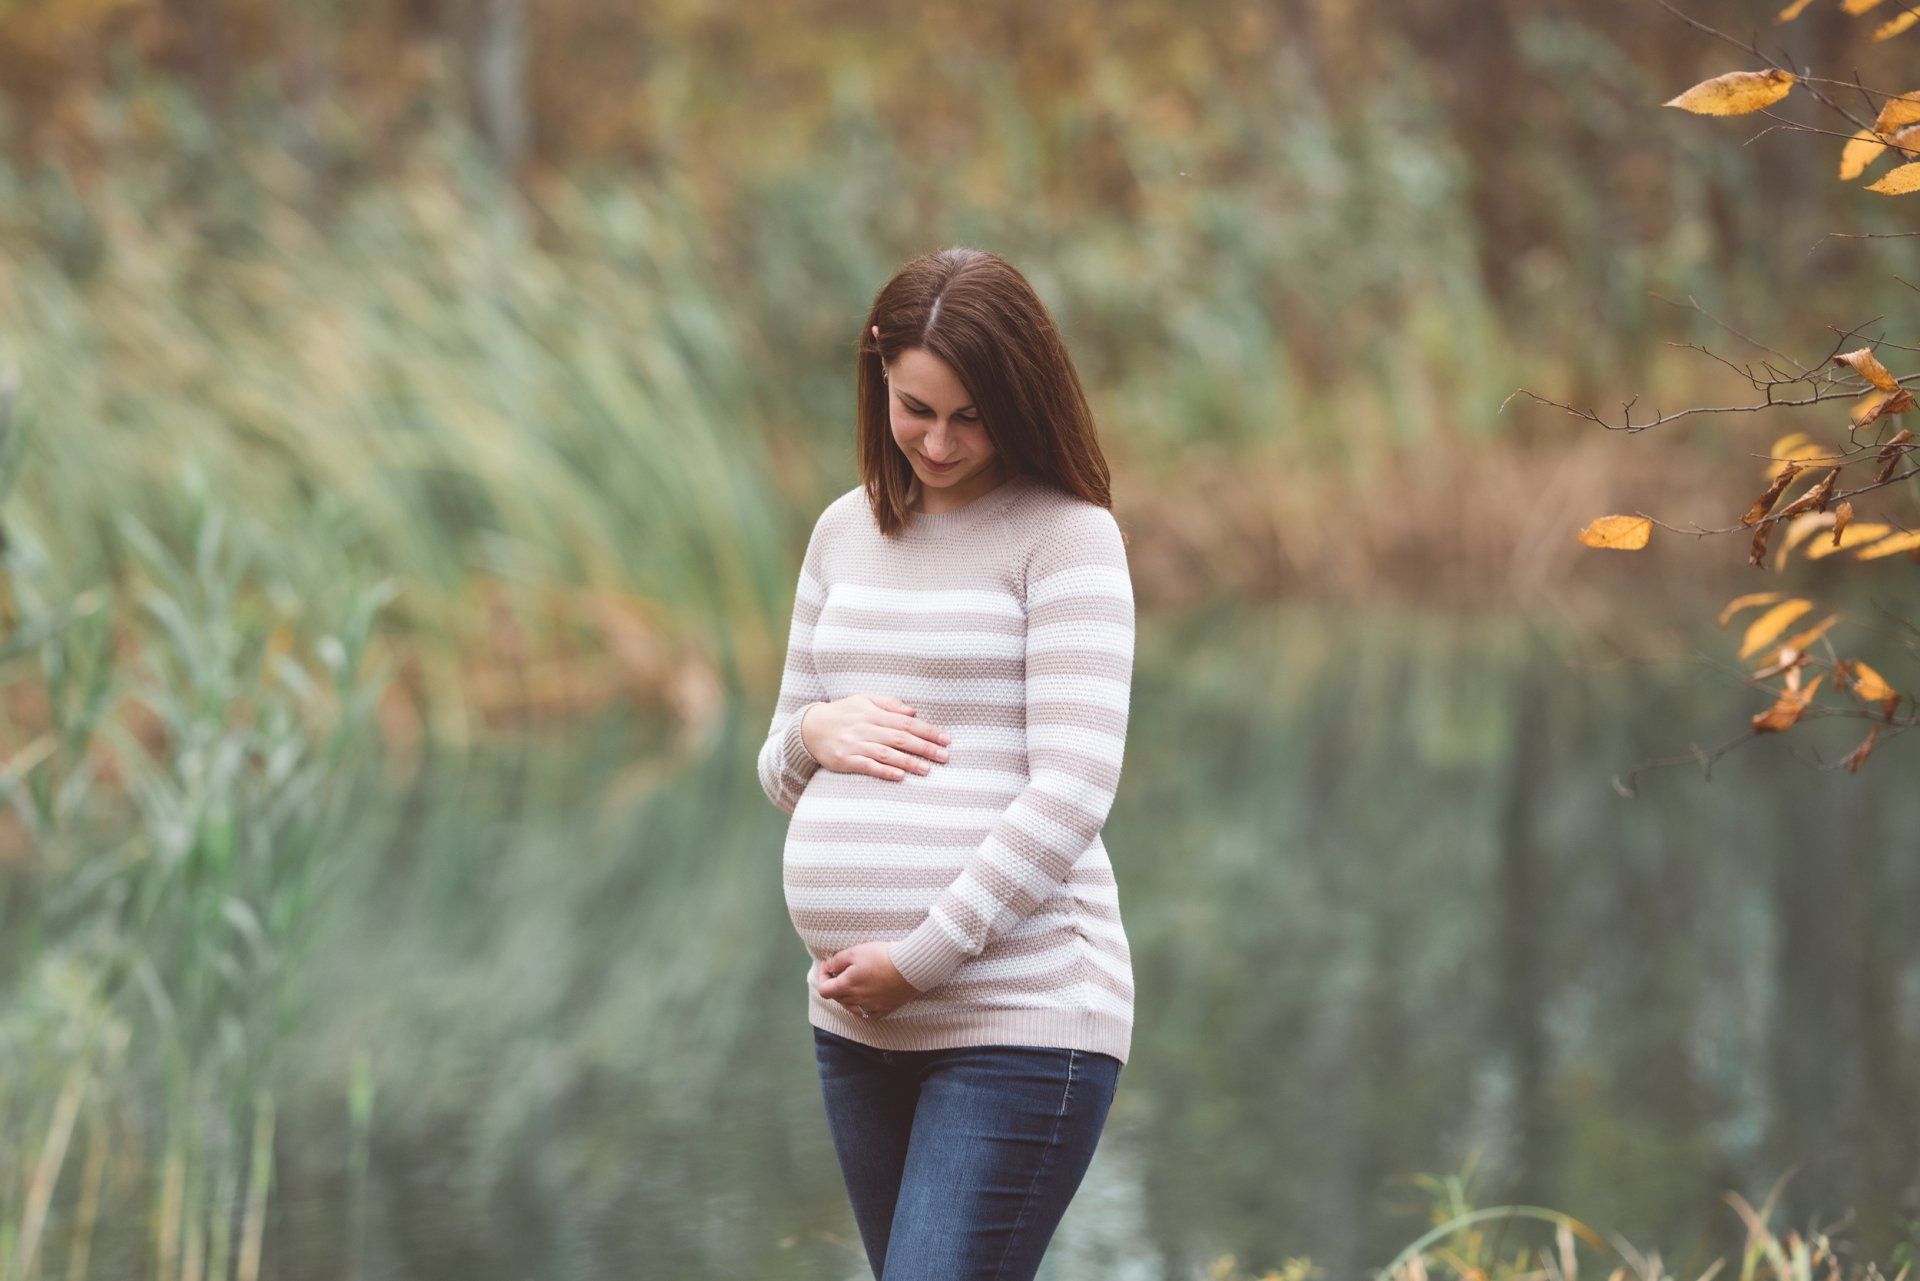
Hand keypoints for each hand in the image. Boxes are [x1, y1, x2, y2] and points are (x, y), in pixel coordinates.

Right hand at [800, 694, 950, 781]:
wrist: (809, 729)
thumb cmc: (842, 713)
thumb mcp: (863, 700)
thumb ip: (889, 703)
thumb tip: (914, 711)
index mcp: (872, 712)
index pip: (905, 721)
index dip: (927, 730)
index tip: (945, 738)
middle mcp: (865, 727)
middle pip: (899, 738)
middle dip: (924, 747)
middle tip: (945, 756)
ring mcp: (855, 745)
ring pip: (886, 754)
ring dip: (909, 762)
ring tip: (928, 770)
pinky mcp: (845, 760)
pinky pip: (867, 766)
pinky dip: (884, 771)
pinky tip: (900, 776)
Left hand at [817, 941, 919, 1018]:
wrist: (911, 967)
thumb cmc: (882, 956)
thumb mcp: (855, 952)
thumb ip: (837, 961)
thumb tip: (828, 967)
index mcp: (846, 987)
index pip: (824, 990)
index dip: (824, 977)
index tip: (830, 967)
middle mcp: (856, 1001)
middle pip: (837, 997)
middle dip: (836, 984)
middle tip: (845, 970)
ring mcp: (870, 1008)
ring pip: (850, 1007)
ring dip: (848, 995)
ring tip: (857, 981)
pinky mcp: (883, 1011)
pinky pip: (867, 1014)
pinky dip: (863, 1006)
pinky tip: (867, 996)